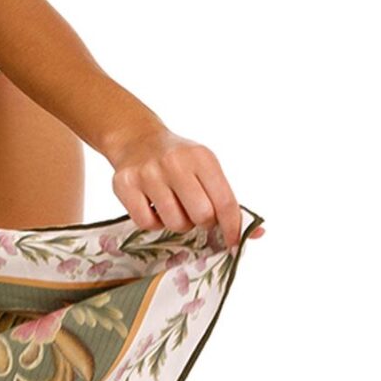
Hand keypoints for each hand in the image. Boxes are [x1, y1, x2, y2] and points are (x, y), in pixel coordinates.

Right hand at [106, 123, 263, 252]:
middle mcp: (174, 162)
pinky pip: (146, 223)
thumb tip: (256, 234)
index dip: (232, 227)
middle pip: (201, 216)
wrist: (136, 138)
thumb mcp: (206, 169)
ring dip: (178, 223)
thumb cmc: (179, 161)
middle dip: (202, 222)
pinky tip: (153, 207)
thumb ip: (227, 200)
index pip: (224, 201)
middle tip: (195, 213)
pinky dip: (153, 223)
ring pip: (174, 223)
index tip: (233, 242)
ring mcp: (148, 173)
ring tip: (173, 207)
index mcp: (201, 157)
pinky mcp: (124, 184)